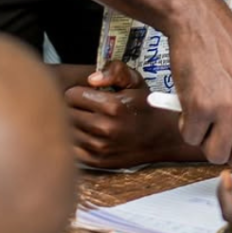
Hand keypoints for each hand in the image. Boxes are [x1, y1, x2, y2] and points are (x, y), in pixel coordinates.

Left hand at [65, 61, 192, 168]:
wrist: (163, 136)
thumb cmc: (147, 106)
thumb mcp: (137, 82)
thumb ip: (116, 71)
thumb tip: (91, 79)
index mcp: (113, 106)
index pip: (71, 96)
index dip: (78, 92)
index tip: (86, 94)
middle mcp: (104, 128)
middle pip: (66, 113)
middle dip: (73, 107)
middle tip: (85, 106)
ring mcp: (99, 147)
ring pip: (66, 131)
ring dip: (73, 124)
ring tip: (87, 119)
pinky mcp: (96, 161)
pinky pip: (71, 148)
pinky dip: (76, 140)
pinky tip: (88, 134)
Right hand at [167, 0, 231, 169]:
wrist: (202, 23)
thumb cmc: (228, 46)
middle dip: (229, 154)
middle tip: (220, 135)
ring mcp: (229, 110)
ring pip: (215, 154)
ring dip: (205, 140)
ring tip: (206, 112)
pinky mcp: (202, 109)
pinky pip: (191, 138)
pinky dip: (187, 125)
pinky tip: (192, 101)